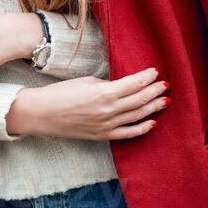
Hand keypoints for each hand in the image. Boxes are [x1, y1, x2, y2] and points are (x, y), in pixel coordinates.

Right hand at [6, 68, 168, 139]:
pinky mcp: (102, 135)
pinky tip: (152, 122)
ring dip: (153, 107)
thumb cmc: (60, 93)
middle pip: (140, 99)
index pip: (134, 84)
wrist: (41, 114)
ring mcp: (107, 125)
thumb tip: (122, 87)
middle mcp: (109, 110)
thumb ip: (107, 85)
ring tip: (165, 101)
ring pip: (138, 116)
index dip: (147, 77)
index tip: (155, 72)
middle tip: (165, 85)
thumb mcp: (86, 81)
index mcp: (104, 93)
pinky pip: (128, 133)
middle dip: (155, 91)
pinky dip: (142, 128)